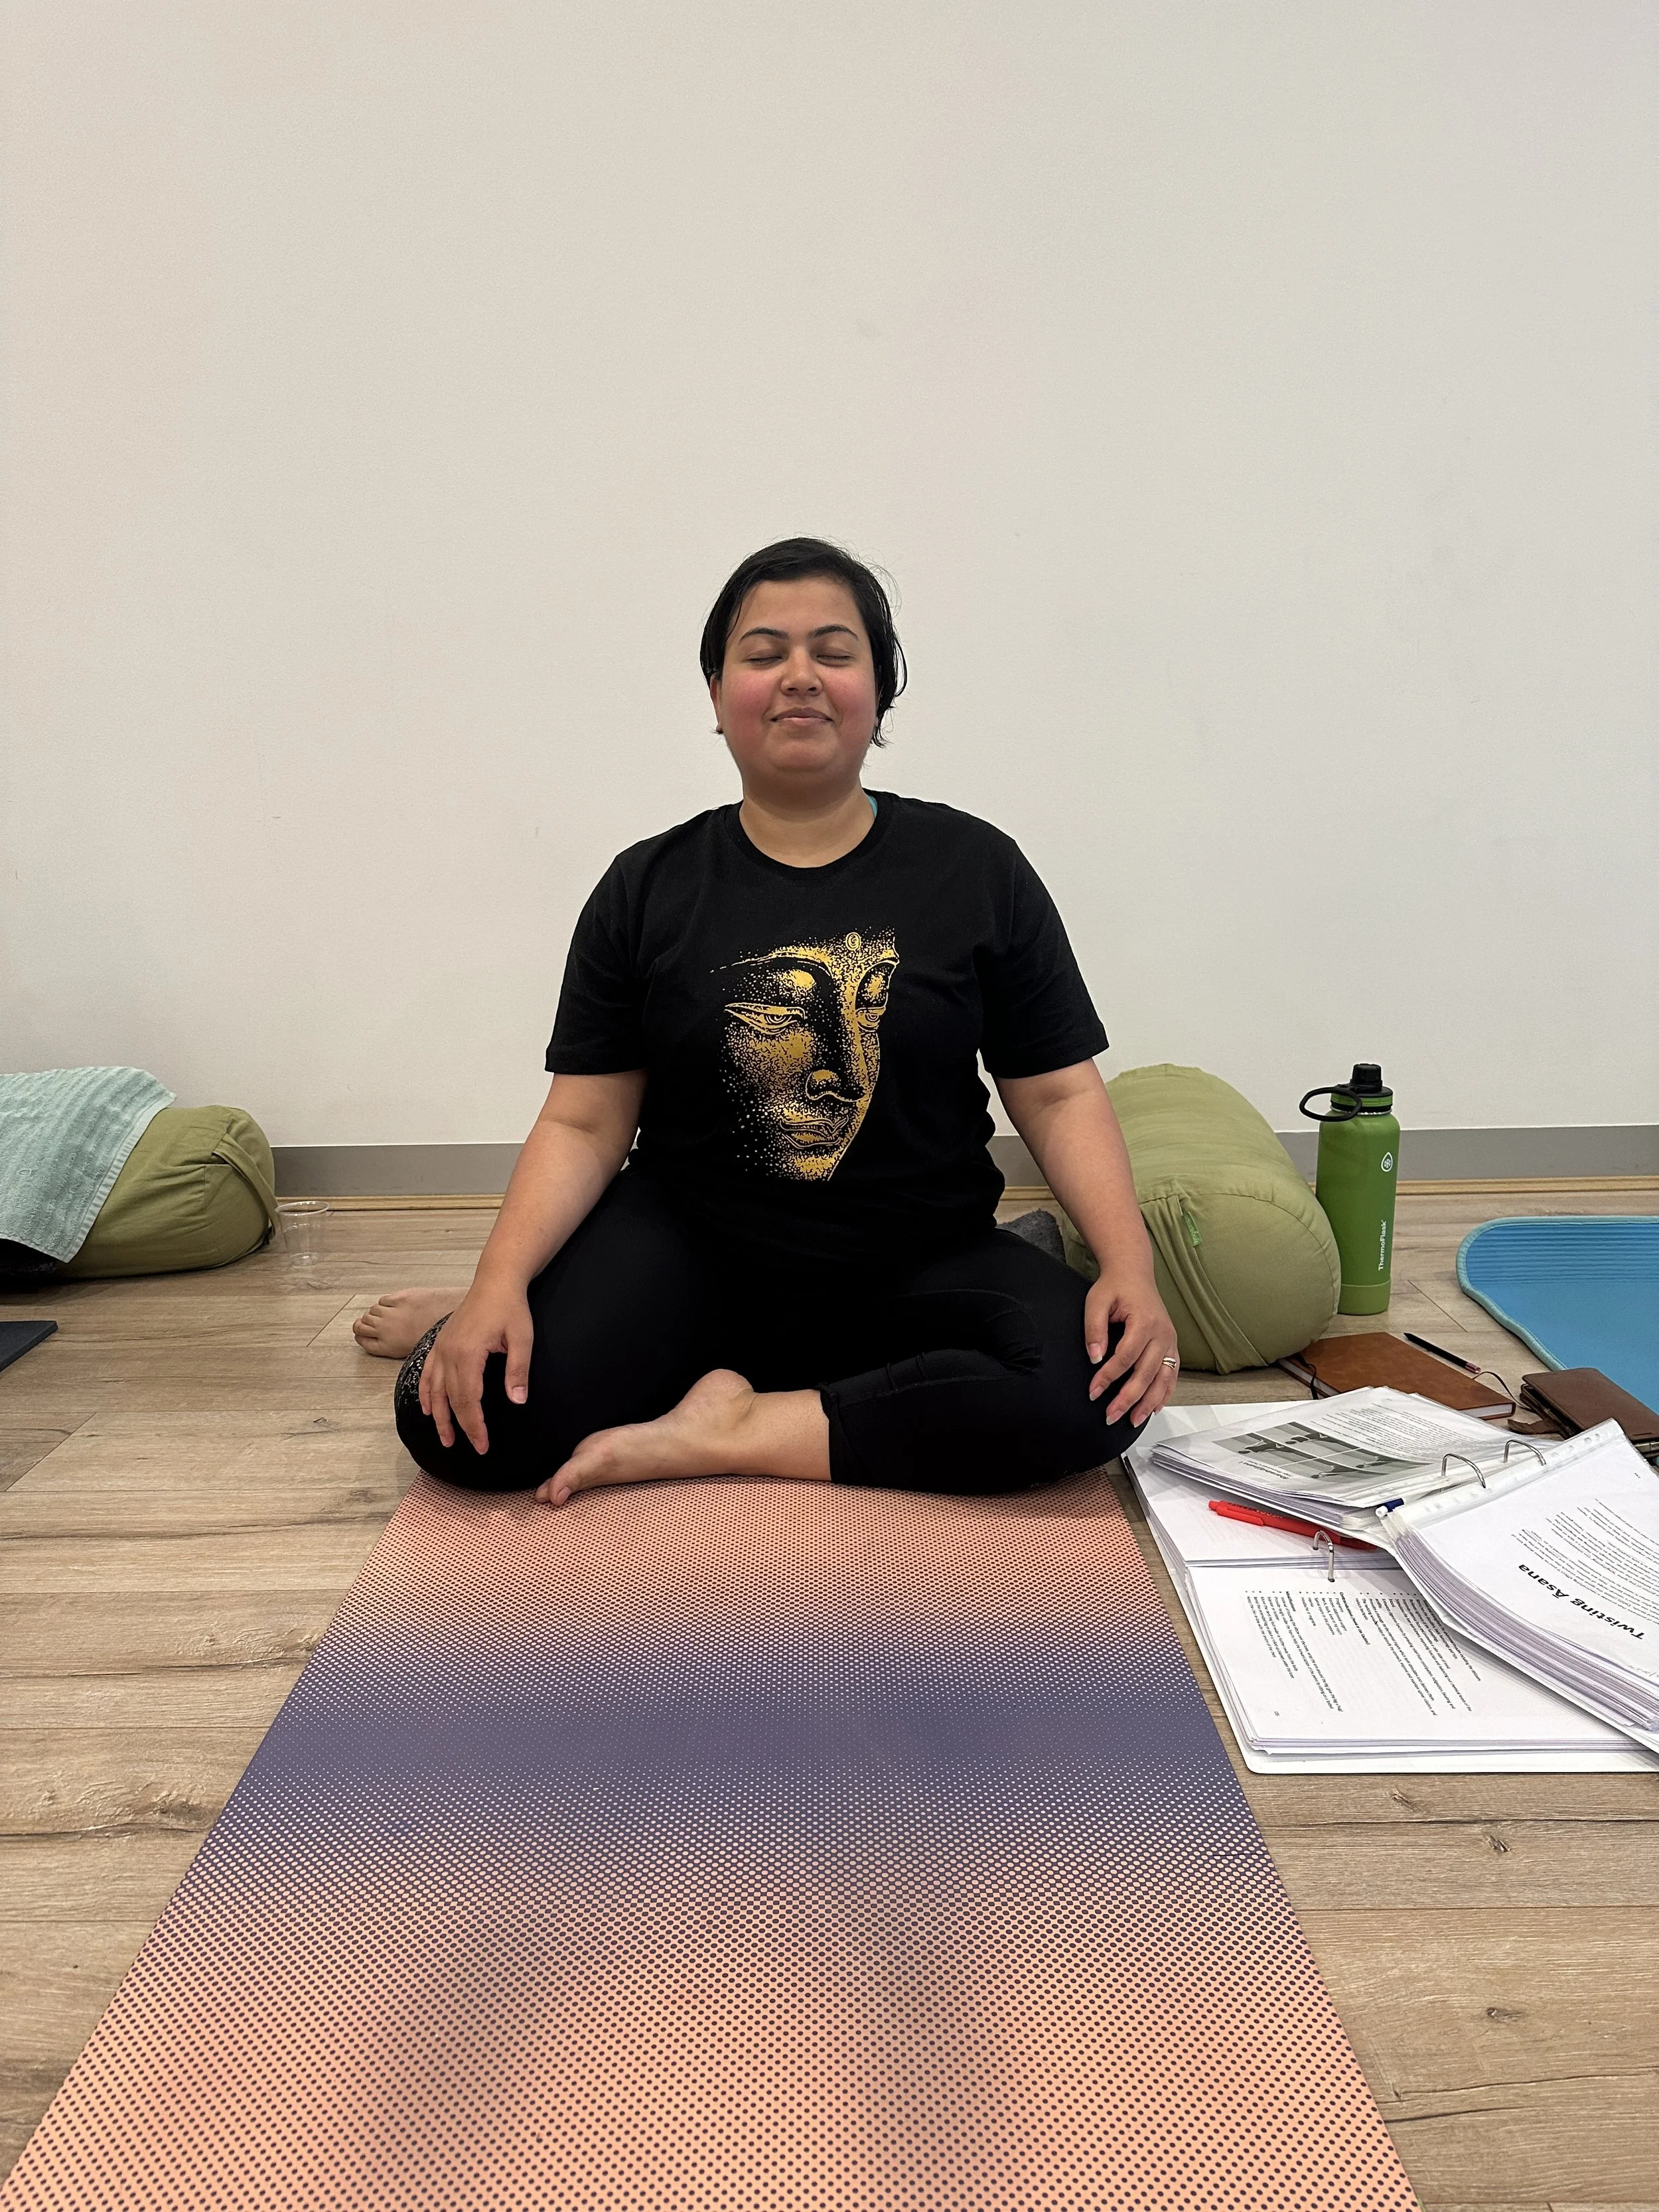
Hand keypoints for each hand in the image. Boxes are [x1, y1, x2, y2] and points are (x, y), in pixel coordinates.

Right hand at [418, 1274, 534, 1454]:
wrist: (495, 1280)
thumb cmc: (511, 1308)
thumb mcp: (522, 1338)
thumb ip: (518, 1370)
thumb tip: (517, 1401)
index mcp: (468, 1353)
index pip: (469, 1399)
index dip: (474, 1425)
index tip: (482, 1445)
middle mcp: (449, 1353)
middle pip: (451, 1399)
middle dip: (460, 1427)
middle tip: (472, 1448)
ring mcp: (441, 1347)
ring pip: (434, 1390)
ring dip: (439, 1416)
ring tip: (445, 1438)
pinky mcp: (441, 1342)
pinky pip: (428, 1373)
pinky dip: (426, 1393)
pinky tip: (429, 1408)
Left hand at [1084, 1269, 1178, 1426]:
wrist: (1133, 1274)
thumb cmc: (1114, 1287)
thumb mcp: (1096, 1302)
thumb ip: (1094, 1329)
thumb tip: (1095, 1357)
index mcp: (1144, 1321)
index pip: (1125, 1357)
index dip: (1108, 1377)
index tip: (1093, 1391)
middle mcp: (1163, 1333)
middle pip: (1146, 1373)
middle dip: (1128, 1398)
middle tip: (1111, 1416)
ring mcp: (1170, 1340)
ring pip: (1163, 1378)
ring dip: (1148, 1402)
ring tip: (1133, 1420)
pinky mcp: (1171, 1345)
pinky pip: (1172, 1374)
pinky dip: (1164, 1393)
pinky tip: (1154, 1407)